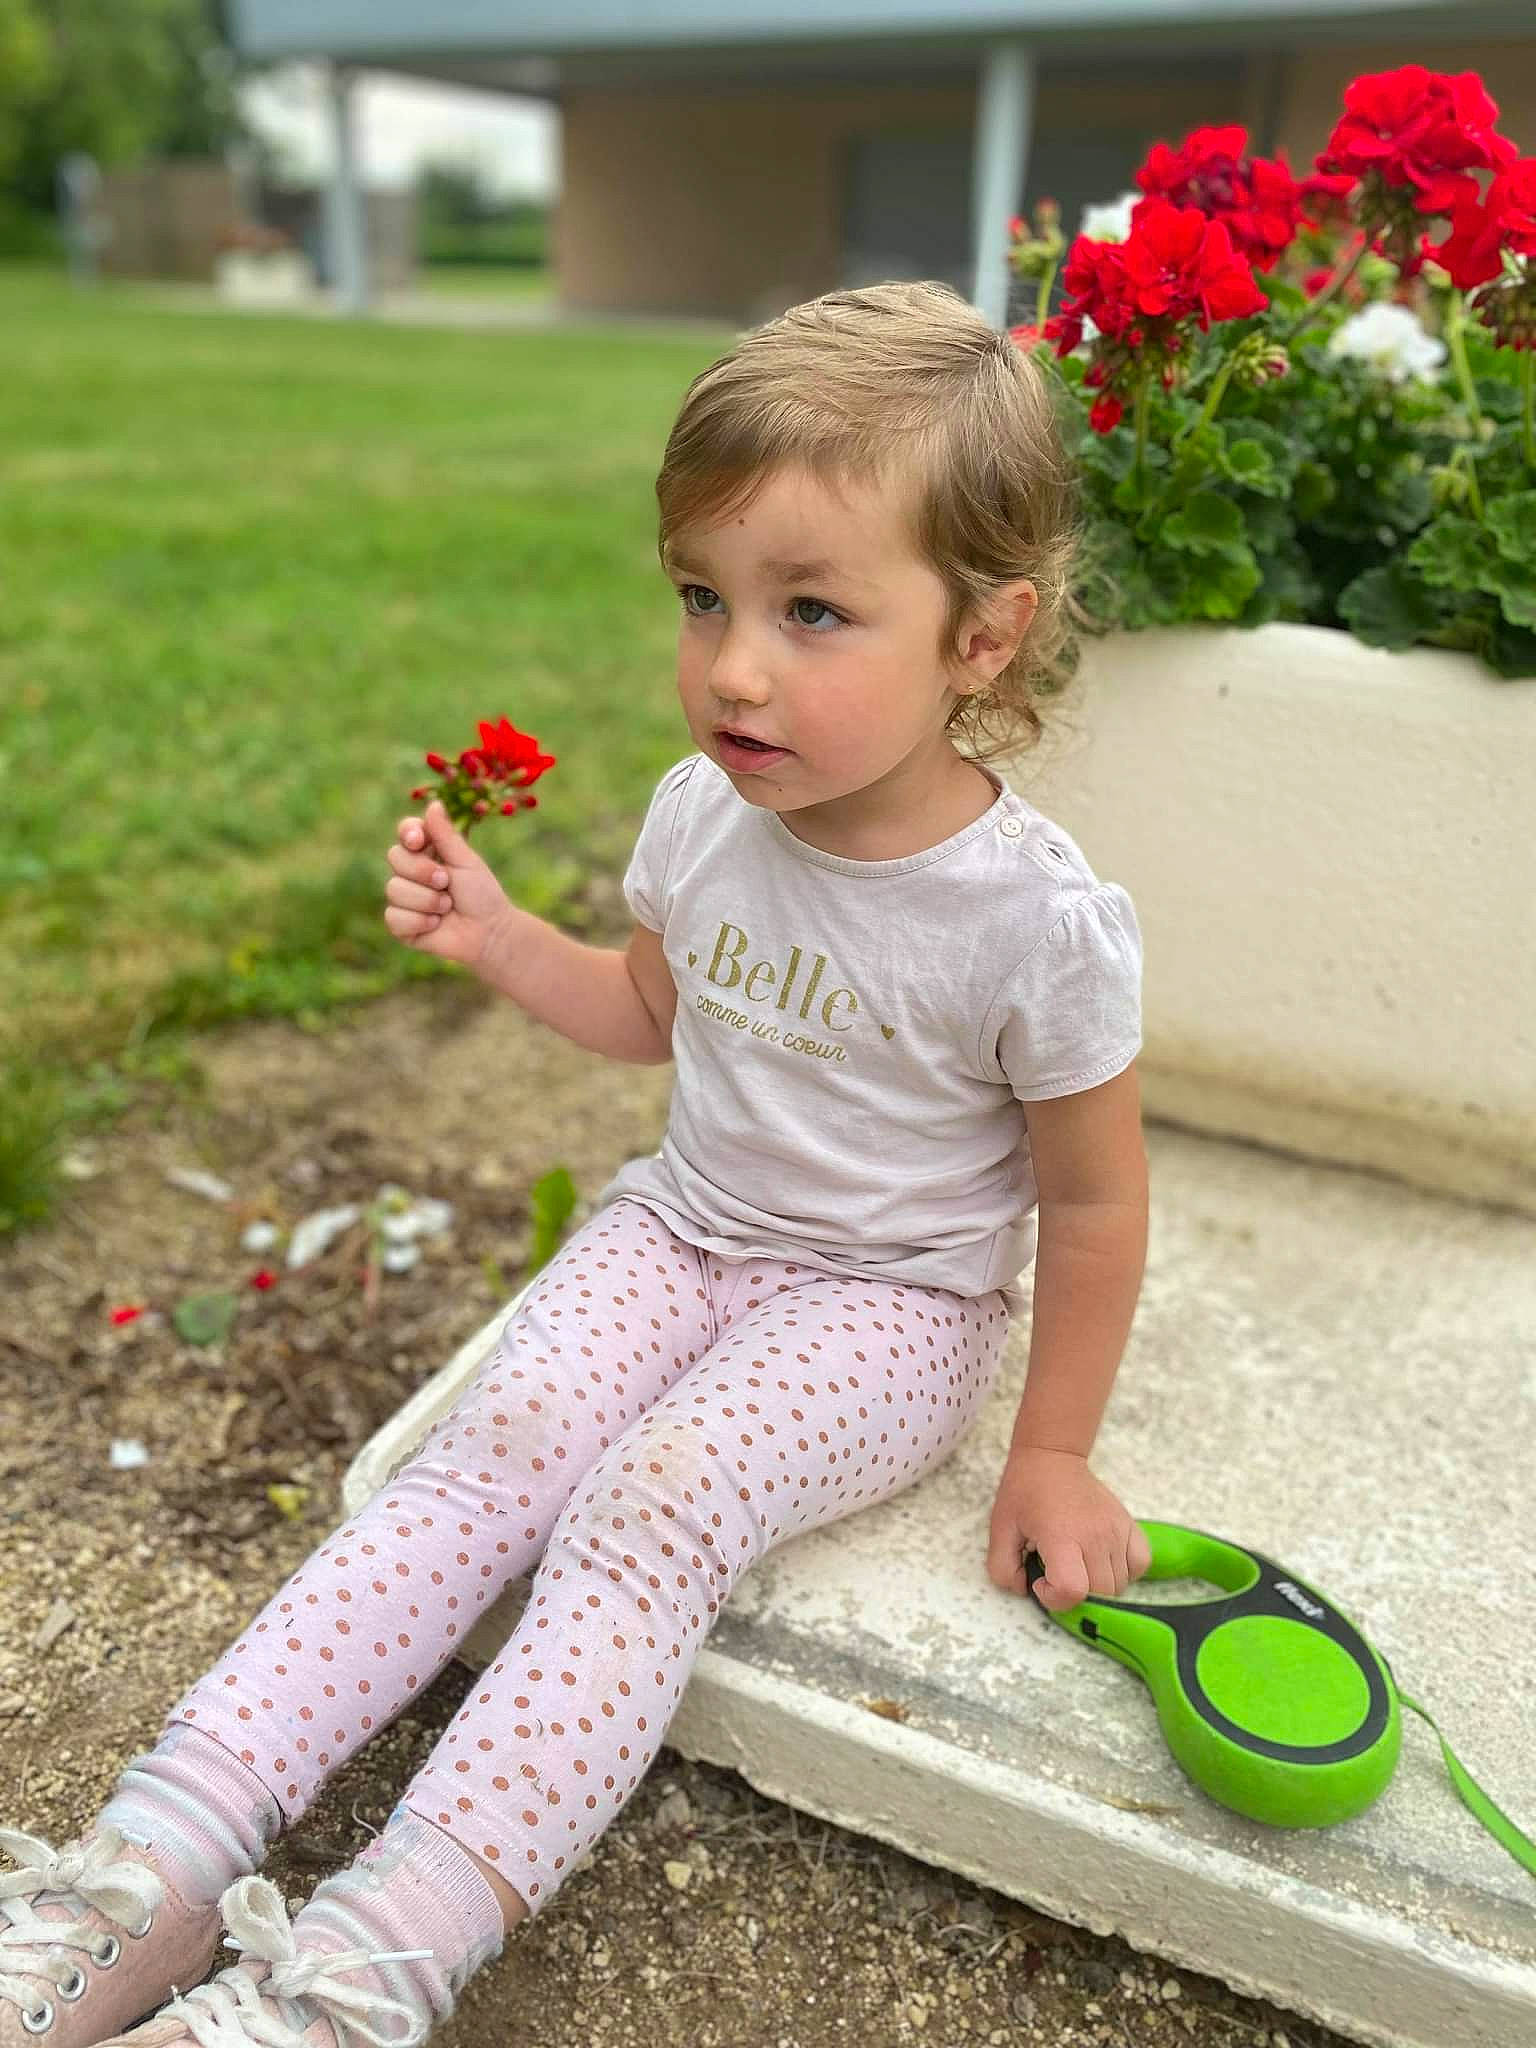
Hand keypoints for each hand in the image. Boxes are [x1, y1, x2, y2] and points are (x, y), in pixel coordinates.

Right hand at [384, 799, 517, 970]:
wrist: (489, 932)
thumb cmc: (481, 894)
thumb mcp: (465, 860)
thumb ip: (446, 834)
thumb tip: (433, 803)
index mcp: (426, 851)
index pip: (405, 832)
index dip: (408, 833)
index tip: (418, 840)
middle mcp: (410, 872)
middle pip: (395, 857)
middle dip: (424, 871)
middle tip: (447, 882)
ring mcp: (403, 898)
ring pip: (394, 889)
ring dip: (428, 900)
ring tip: (447, 907)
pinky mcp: (400, 925)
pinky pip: (394, 917)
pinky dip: (420, 922)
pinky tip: (436, 925)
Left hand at [986, 1445, 1150, 1612]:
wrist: (1052, 1457)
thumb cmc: (1025, 1491)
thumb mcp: (999, 1530)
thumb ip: (1003, 1569)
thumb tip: (1023, 1589)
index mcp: (1061, 1537)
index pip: (1072, 1590)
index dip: (1054, 1598)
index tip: (1040, 1580)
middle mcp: (1095, 1536)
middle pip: (1099, 1594)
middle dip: (1074, 1595)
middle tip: (1056, 1572)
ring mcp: (1116, 1530)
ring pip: (1119, 1585)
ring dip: (1097, 1586)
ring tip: (1076, 1563)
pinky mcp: (1129, 1524)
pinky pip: (1140, 1564)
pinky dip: (1125, 1572)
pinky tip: (1101, 1561)